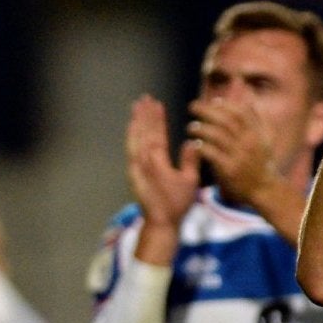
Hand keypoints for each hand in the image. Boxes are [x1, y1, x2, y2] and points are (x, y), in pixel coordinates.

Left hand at [127, 96, 200, 231]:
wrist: (159, 223)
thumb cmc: (177, 204)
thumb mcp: (190, 182)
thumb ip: (190, 160)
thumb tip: (192, 142)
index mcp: (156, 160)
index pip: (156, 132)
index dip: (157, 117)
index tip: (157, 103)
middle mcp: (142, 160)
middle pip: (142, 131)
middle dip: (144, 114)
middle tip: (144, 98)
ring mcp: (135, 166)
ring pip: (133, 138)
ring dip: (135, 122)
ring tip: (135, 108)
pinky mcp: (132, 173)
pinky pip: (130, 148)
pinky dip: (131, 135)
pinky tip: (132, 131)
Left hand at [187, 94, 276, 206]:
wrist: (265, 190)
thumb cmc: (262, 162)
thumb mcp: (266, 139)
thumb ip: (257, 119)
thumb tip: (248, 99)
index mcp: (256, 134)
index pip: (239, 113)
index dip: (224, 105)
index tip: (213, 102)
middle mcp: (248, 143)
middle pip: (225, 121)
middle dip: (207, 111)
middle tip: (193, 107)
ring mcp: (239, 157)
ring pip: (217, 136)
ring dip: (201, 129)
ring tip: (191, 127)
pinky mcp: (229, 170)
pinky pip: (212, 155)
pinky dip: (202, 148)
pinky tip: (195, 144)